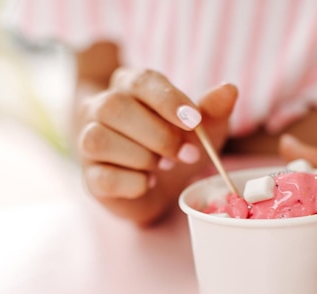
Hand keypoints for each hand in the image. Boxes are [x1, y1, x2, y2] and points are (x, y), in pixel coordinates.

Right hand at [75, 67, 236, 223]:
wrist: (159, 188)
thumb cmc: (177, 147)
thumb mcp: (201, 128)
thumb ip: (213, 109)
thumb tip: (228, 89)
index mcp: (129, 86)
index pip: (141, 81)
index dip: (168, 100)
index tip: (194, 122)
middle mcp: (100, 108)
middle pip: (114, 107)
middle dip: (158, 134)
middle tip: (186, 154)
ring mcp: (88, 143)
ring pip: (98, 140)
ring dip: (141, 157)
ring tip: (163, 166)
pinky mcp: (90, 178)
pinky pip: (102, 177)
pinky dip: (133, 184)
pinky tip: (148, 183)